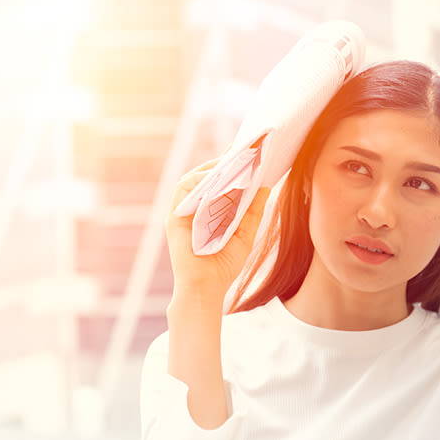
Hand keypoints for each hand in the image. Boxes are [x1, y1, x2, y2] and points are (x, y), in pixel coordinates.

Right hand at [165, 157, 270, 309]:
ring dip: (212, 168)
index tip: (248, 151)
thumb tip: (265, 186)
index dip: (230, 165)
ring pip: (193, 180)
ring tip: (232, 160)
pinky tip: (215, 177)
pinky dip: (198, 182)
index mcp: (209, 212)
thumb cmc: (223, 266)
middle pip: (206, 178)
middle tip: (244, 149)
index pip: (218, 182)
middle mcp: (194, 209)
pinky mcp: (174, 219)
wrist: (207, 289)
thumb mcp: (245, 234)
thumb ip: (252, 211)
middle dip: (223, 162)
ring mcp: (183, 213)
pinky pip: (183, 192)